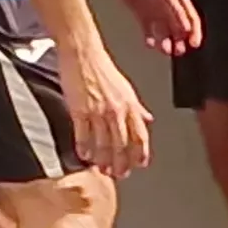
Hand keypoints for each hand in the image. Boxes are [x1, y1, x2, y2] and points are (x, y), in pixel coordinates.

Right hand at [61, 49, 152, 177]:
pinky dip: (84, 148)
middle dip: (121, 163)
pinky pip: (83, 135)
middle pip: (122, 145)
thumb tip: (147, 119)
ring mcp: (97, 111)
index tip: (139, 164)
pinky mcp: (79, 110)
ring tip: (101, 168)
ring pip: (103, 144)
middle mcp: (116, 110)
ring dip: (103, 160)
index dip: (140, 154)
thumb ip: (136, 107)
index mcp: (130, 105)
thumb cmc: (102, 68)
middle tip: (118, 174)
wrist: (82, 53)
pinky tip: (84, 155)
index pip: (140, 136)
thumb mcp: (126, 88)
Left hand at [109, 0, 202, 56]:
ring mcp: (155, 12)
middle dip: (180, 41)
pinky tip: (150, 44)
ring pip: (164, 32)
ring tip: (164, 50)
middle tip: (178, 51)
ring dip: (166, 43)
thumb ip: (176, 11)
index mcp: (179, 0)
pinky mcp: (142, 15)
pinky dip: (150, 39)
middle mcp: (169, 8)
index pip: (192, 19)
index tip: (194, 45)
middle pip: (179, 29)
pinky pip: (148, 31)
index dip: (195, 33)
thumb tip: (188, 29)